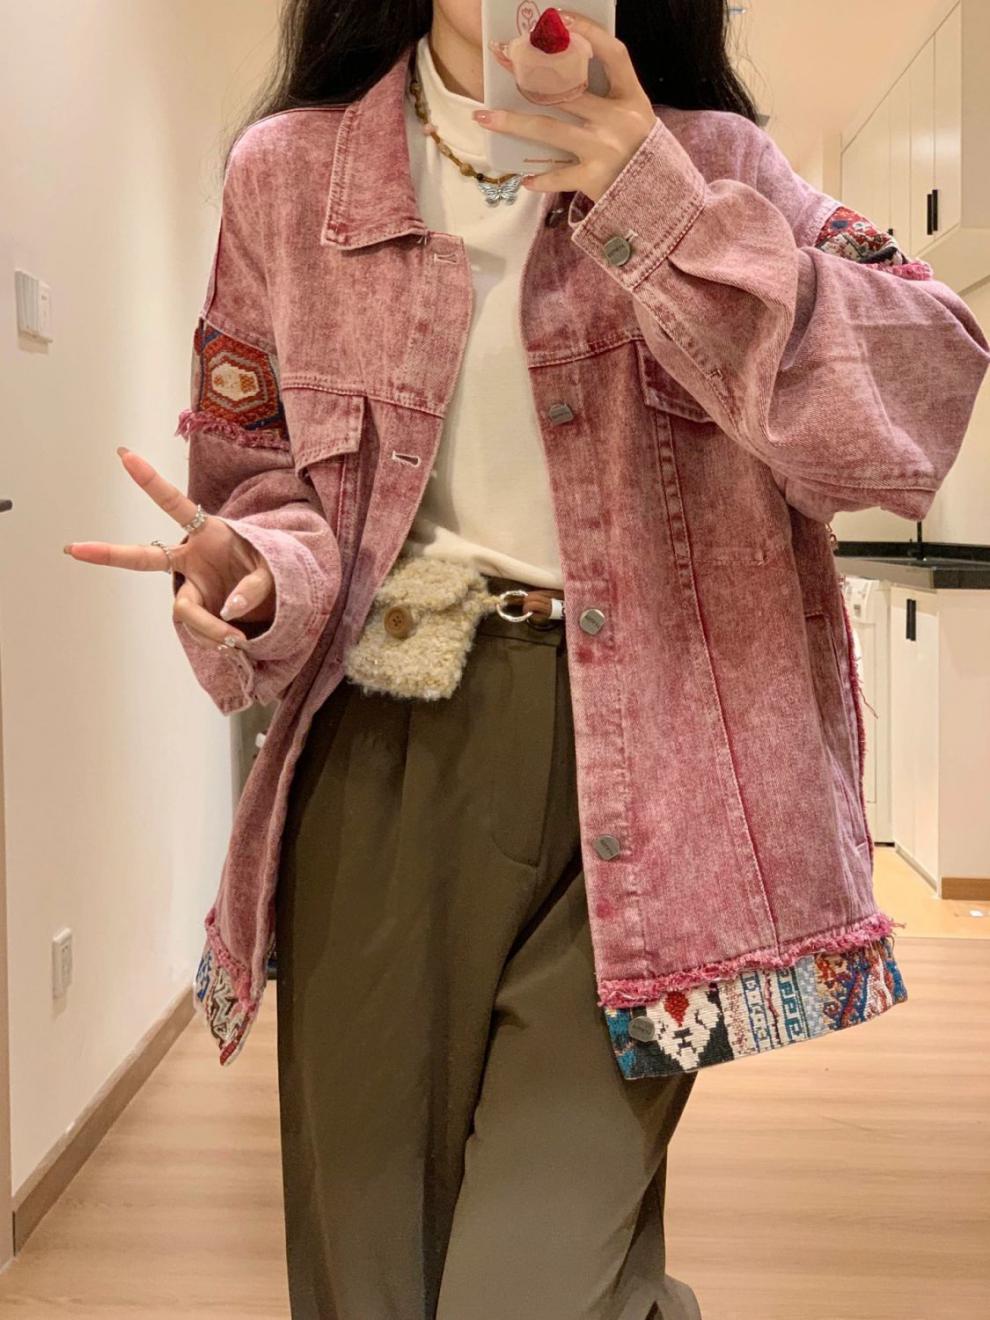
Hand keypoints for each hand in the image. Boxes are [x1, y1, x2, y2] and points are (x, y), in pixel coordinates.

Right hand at [63, 447, 275, 650]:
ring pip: (185, 612)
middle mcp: (190, 558)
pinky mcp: (196, 609)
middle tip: (74, 548)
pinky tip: (232, 640)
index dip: (151, 482)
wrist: (275, 597)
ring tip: (236, 638)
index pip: (176, 506)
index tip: (124, 456)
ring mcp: (190, 585)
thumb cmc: (271, 570)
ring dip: (209, 628)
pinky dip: (215, 637)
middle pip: (145, 558)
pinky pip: (197, 629)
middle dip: (109, 554)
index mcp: (208, 534)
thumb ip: (255, 587)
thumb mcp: (274, 571)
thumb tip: (228, 610)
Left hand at [477, 8, 656, 204]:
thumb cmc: (639, 151)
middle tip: (500, 58)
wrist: (657, 195)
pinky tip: (524, 179)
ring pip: (549, 129)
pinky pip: (558, 176)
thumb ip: (606, 94)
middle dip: (530, 71)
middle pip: (567, 90)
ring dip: (513, 122)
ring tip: (484, 116)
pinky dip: (540, 180)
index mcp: (631, 97)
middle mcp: (618, 120)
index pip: (613, 53)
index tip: (557, 19)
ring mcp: (604, 149)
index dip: (587, 32)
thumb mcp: (633, 115)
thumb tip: (562, 70)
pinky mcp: (594, 178)